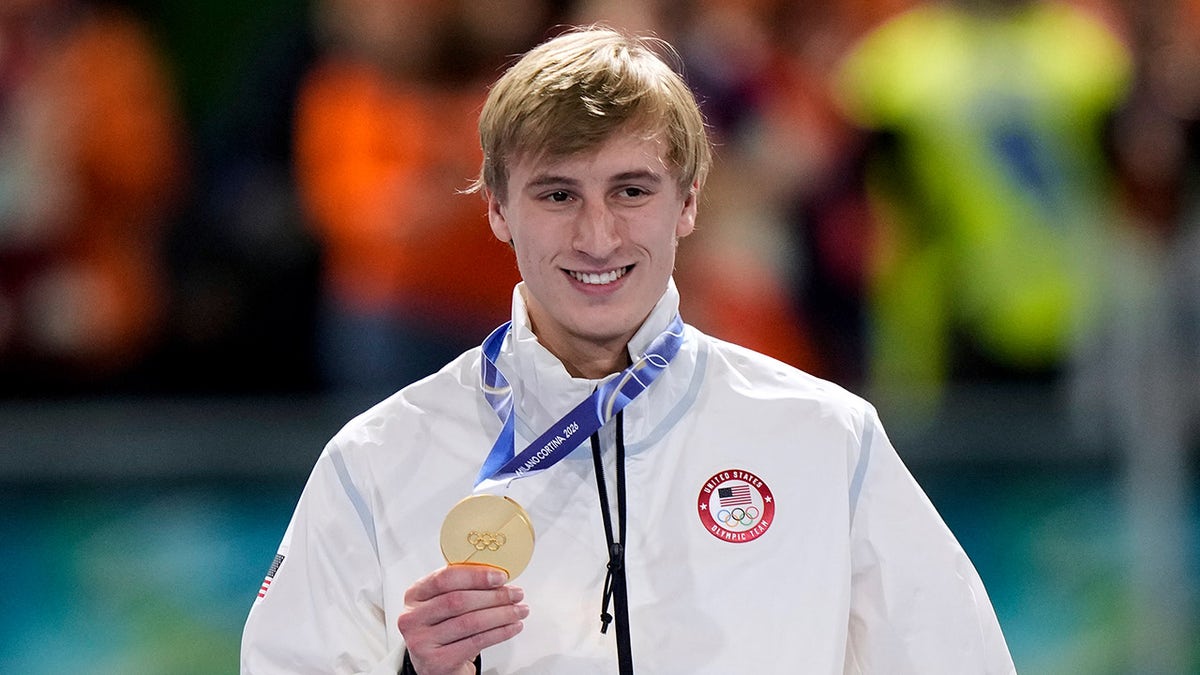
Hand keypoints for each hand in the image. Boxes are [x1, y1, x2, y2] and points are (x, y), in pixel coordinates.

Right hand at [396, 565, 527, 674]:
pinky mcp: (437, 661)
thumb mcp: (442, 605)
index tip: (500, 576)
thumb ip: (461, 587)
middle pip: (458, 600)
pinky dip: (500, 633)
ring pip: (470, 622)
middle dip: (494, 596)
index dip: (475, 576)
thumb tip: (497, 576)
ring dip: (501, 614)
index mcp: (414, 595)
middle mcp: (413, 618)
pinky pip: (476, 642)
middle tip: (516, 594)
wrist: (435, 666)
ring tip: (519, 610)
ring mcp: (422, 641)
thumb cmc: (442, 630)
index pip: (444, 578)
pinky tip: (512, 627)